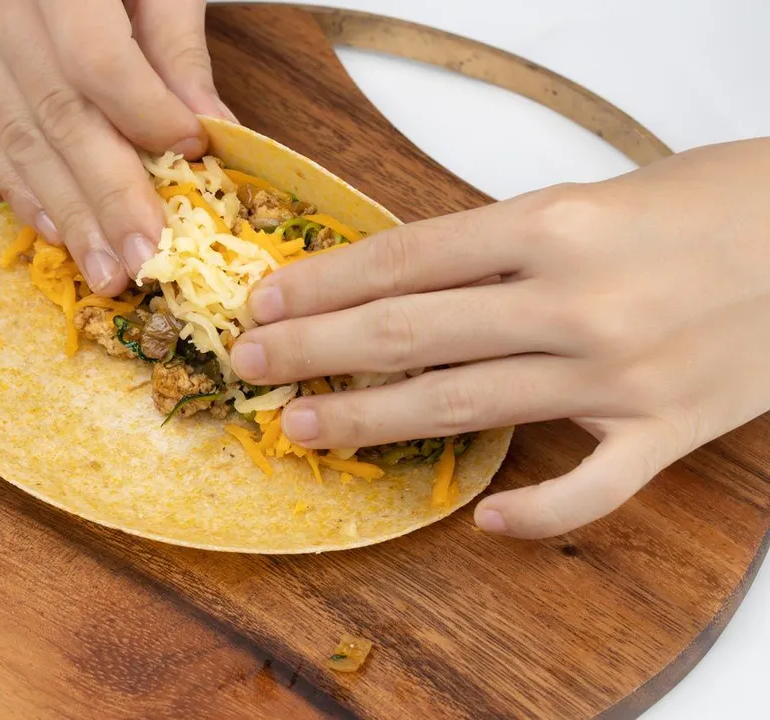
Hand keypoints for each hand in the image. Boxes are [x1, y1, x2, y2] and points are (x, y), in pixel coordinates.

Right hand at [0, 0, 231, 294]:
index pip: (94, 59)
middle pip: (54, 110)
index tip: (192, 156)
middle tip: (142, 258)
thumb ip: (174, 38)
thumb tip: (206, 125)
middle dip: (105, 194)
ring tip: (103, 269)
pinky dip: (20, 185)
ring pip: (14, 133)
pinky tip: (56, 229)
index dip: (144, 115)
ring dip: (65, 210)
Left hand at [230, 139, 769, 538]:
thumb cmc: (715, 200)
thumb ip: (505, 243)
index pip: (405, 260)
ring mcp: (620, 374)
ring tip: (304, 430)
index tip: (266, 301)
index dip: (323, 285)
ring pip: (467, 407)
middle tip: (252, 365)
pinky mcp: (669, 430)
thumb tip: (410, 280)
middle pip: (411, 334)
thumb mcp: (595, 194)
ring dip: (371, 422)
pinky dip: (535, 513)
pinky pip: (591, 491)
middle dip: (316, 351)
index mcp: (554, 224)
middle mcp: (574, 301)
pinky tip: (480, 520)